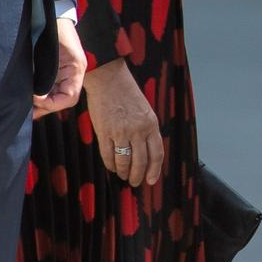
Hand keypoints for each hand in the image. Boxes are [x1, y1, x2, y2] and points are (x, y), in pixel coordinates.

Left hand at [31, 18, 85, 119]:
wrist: (50, 13)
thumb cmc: (53, 28)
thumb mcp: (50, 51)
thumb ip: (46, 73)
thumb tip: (36, 94)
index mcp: (75, 69)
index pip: (69, 97)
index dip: (53, 103)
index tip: (35, 99)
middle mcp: (72, 74)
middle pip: (62, 100)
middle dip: (45, 107)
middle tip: (25, 112)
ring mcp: (64, 73)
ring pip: (56, 96)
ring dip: (41, 104)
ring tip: (24, 109)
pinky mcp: (54, 71)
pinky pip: (50, 89)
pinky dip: (40, 96)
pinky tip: (27, 98)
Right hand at [82, 57, 164, 185]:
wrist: (109, 80)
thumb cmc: (127, 94)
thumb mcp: (145, 111)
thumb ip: (147, 130)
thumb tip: (146, 152)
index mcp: (151, 124)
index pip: (156, 154)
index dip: (154, 170)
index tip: (151, 180)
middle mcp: (138, 130)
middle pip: (140, 161)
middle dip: (138, 175)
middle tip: (135, 182)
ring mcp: (120, 132)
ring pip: (124, 161)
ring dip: (124, 172)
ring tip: (124, 176)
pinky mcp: (104, 132)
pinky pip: (108, 155)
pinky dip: (110, 164)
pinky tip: (112, 168)